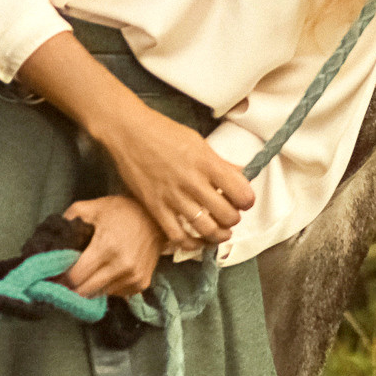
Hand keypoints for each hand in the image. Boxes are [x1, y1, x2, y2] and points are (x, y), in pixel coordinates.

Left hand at [59, 195, 160, 296]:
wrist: (156, 219)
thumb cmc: (122, 211)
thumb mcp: (93, 207)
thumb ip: (70, 219)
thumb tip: (52, 239)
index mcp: (106, 247)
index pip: (76, 276)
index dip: (62, 278)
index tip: (54, 275)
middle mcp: (121, 266)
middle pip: (86, 291)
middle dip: (71, 288)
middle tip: (63, 281)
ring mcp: (133, 278)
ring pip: (100, 294)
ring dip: (89, 288)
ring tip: (83, 277)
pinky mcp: (141, 284)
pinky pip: (115, 294)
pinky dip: (106, 287)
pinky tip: (103, 274)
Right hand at [94, 97, 253, 252]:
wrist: (128, 131)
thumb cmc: (162, 131)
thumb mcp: (197, 141)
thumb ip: (219, 162)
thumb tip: (239, 175)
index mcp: (206, 162)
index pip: (241, 192)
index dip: (247, 200)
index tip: (244, 201)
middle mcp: (192, 181)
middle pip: (227, 215)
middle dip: (234, 219)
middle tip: (231, 215)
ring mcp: (173, 196)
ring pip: (206, 229)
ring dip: (218, 234)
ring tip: (220, 231)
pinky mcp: (156, 207)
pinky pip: (178, 236)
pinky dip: (191, 243)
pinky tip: (196, 240)